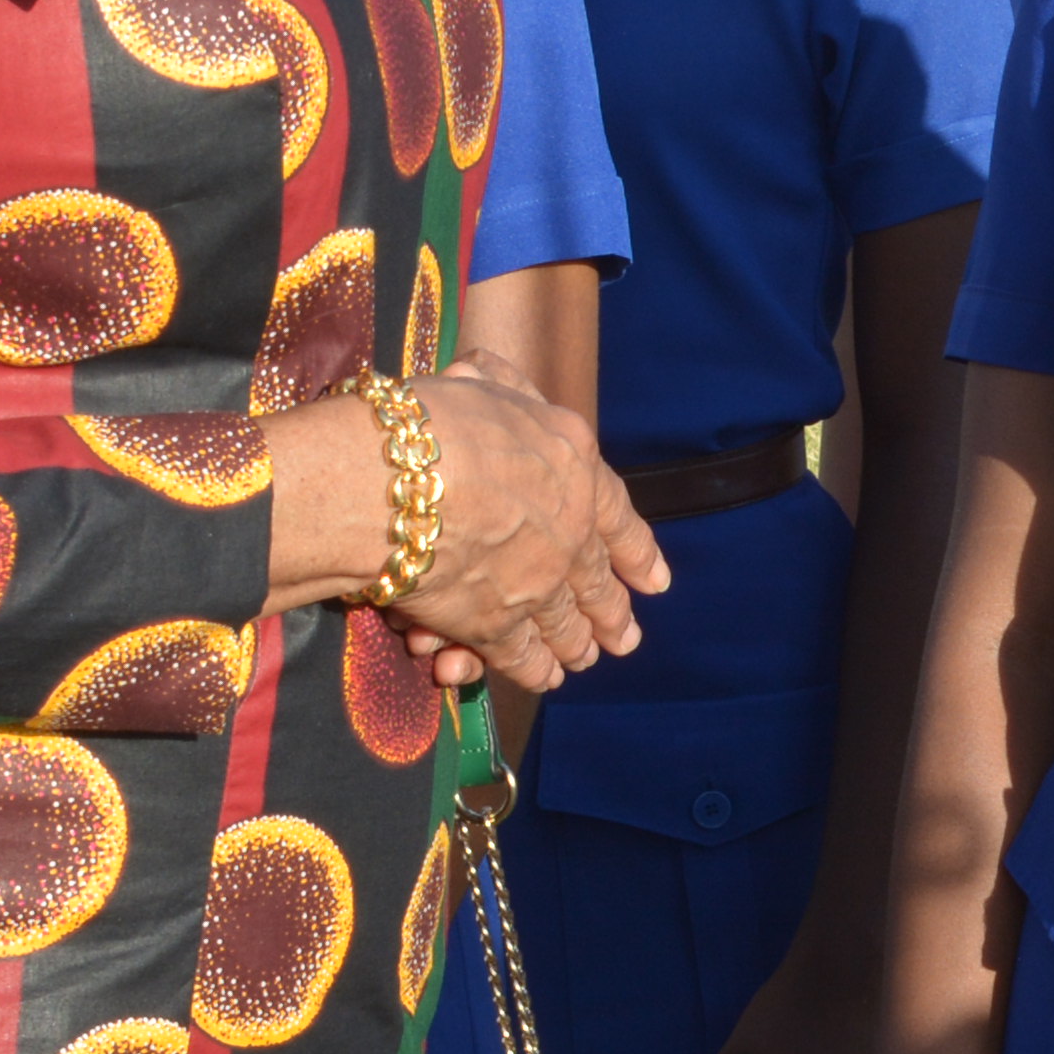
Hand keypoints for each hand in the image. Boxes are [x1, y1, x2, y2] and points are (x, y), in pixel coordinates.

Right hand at [392, 370, 664, 692]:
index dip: (637, 549)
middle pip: (596, 580)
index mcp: (574, 466)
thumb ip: (498, 388)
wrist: (397, 480)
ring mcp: (538, 582)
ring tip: (586, 660)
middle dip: (611, 612)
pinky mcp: (497, 624)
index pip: (617, 513)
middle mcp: (569, 530)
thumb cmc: (432, 420)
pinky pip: (524, 655)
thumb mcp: (481, 383)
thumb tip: (492, 374)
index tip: (656, 580)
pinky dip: (535, 669)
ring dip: (576, 644)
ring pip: (566, 624)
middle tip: (625, 638)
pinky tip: (544, 678)